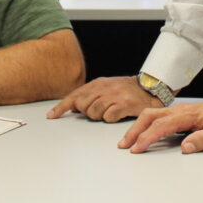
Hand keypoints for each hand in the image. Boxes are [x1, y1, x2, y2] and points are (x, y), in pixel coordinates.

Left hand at [47, 76, 162, 121]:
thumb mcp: (107, 87)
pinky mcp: (124, 104)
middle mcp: (105, 87)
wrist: (150, 89)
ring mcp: (114, 95)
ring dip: (99, 116)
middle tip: (99, 110)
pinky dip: (110, 119)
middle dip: (86, 112)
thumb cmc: (127, 91)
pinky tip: (118, 114)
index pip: (75, 95)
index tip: (51, 116)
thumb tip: (73, 106)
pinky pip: (108, 117)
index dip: (61, 106)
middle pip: (82, 105)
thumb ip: (90, 95)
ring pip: (93, 112)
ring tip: (110, 112)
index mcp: (98, 83)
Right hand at [118, 96, 202, 152]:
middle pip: (150, 117)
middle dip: (134, 131)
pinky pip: (157, 117)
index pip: (162, 126)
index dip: (147, 137)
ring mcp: (178, 111)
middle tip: (124, 145)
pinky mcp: (179, 114)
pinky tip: (142, 133)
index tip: (137, 149)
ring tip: (128, 141)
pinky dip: (145, 124)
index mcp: (187, 116)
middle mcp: (179, 111)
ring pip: (151, 115)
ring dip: (137, 127)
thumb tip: (185, 147)